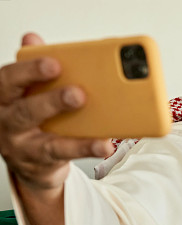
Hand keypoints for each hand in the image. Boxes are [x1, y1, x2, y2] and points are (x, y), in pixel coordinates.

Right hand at [0, 33, 112, 189]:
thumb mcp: (27, 91)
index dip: (29, 70)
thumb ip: (32, 68)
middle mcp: (7, 121)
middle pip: (25, 110)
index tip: (54, 62)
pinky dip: (85, 148)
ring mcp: (23, 145)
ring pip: (45, 136)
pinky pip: (64, 154)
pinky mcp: (41, 162)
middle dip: (52, 100)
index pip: (8, 80)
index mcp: (3, 97)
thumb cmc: (31, 118)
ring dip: (73, 130)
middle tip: (78, 92)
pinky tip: (104, 143)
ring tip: (92, 116)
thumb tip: (32, 38)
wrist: (29, 160)